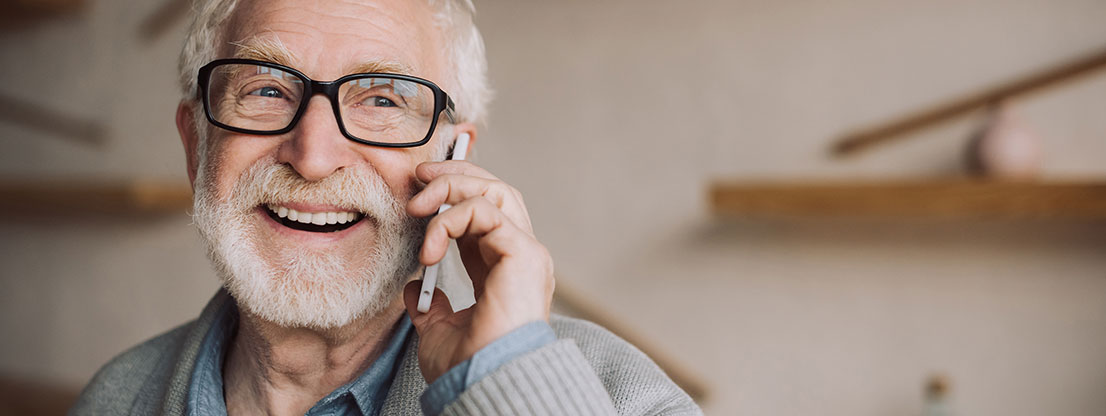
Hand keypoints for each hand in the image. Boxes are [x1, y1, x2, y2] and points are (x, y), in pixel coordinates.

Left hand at [403, 160, 554, 383]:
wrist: (484, 382)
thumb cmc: (469, 365)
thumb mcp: (439, 328)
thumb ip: (431, 304)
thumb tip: (413, 288)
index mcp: (502, 268)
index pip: (484, 212)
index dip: (453, 194)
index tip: (418, 193)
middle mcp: (519, 254)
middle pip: (495, 190)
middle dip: (454, 175)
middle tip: (418, 177)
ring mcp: (526, 251)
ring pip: (495, 191)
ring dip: (451, 188)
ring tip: (418, 206)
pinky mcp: (524, 252)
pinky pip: (485, 211)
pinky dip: (451, 220)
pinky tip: (430, 248)